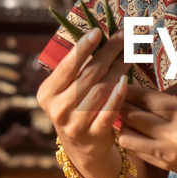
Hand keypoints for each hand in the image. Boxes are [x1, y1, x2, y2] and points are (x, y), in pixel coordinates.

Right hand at [36, 28, 127, 163]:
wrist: (82, 147)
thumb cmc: (75, 108)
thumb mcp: (66, 91)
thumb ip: (76, 69)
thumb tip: (98, 35)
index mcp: (47, 93)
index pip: (67, 67)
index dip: (82, 48)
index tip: (97, 31)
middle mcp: (58, 109)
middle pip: (88, 75)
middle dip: (108, 53)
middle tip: (123, 38)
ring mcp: (75, 124)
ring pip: (101, 90)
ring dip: (118, 70)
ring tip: (129, 54)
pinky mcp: (93, 135)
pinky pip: (109, 111)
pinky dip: (118, 95)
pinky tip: (126, 81)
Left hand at [117, 79, 176, 173]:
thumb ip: (168, 91)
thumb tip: (143, 93)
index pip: (143, 98)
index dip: (127, 90)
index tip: (118, 84)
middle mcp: (173, 133)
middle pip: (131, 116)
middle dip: (120, 105)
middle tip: (113, 97)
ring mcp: (168, 152)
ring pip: (127, 137)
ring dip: (122, 125)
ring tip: (122, 116)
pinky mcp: (167, 165)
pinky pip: (137, 152)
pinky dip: (132, 140)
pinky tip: (133, 131)